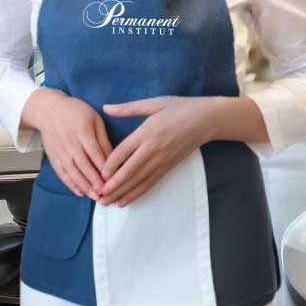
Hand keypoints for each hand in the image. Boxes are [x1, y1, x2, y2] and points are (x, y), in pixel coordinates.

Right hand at [22, 88, 112, 199]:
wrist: (48, 110)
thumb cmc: (75, 112)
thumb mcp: (94, 119)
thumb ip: (103, 139)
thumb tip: (113, 158)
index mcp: (83, 131)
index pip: (96, 154)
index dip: (105, 169)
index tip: (115, 180)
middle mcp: (70, 144)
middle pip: (84, 166)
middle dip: (96, 182)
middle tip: (107, 195)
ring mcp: (60, 152)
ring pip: (73, 173)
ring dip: (85, 187)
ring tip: (96, 198)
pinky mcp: (53, 158)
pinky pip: (62, 174)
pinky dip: (71, 185)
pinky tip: (80, 193)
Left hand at [99, 96, 215, 206]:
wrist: (207, 120)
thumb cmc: (179, 108)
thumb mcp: (154, 103)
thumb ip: (128, 108)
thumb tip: (105, 108)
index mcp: (147, 132)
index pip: (123, 152)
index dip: (109, 165)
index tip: (98, 174)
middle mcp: (153, 149)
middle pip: (129, 171)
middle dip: (113, 185)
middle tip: (98, 196)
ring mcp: (162, 160)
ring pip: (139, 181)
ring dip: (122, 193)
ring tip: (107, 203)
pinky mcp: (169, 167)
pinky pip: (151, 183)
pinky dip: (138, 193)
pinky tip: (126, 201)